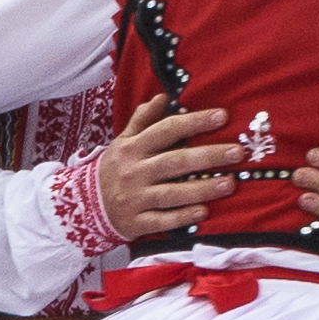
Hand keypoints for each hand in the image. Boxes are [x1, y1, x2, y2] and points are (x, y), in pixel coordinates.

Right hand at [94, 96, 237, 245]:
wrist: (81, 206)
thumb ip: (143, 121)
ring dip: (202, 189)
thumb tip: (162, 98)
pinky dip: (183, 217)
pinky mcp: (136, 222)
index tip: (223, 117)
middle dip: (208, 156)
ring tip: (230, 183)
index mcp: (132, 149)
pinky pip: (162, 221)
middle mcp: (134, 172)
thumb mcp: (122, 142)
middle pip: (175, 161)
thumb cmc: (113, 170)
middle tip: (237, 152)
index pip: (166, 130)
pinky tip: (204, 212)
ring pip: (172, 193)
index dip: (194, 122)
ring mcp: (135, 199)